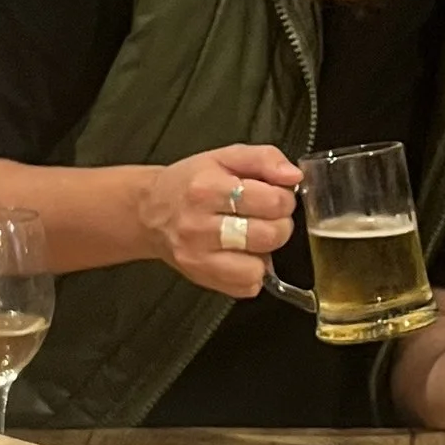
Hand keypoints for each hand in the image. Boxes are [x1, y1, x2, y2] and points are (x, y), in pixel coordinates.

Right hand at [137, 144, 300, 298]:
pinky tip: (241, 255)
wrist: (150, 212)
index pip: (271, 201)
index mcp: (207, 188)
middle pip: (269, 236)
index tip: (275, 196)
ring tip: (253, 237)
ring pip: (258, 267)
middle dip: (280, 225)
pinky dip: (252, 272)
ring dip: (265, 252)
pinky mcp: (201, 278)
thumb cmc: (190, 183)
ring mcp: (198, 257)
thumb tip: (294, 177)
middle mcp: (199, 225)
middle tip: (267, 217)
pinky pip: (247, 287)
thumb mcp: (225, 157)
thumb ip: (265, 159)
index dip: (284, 198)